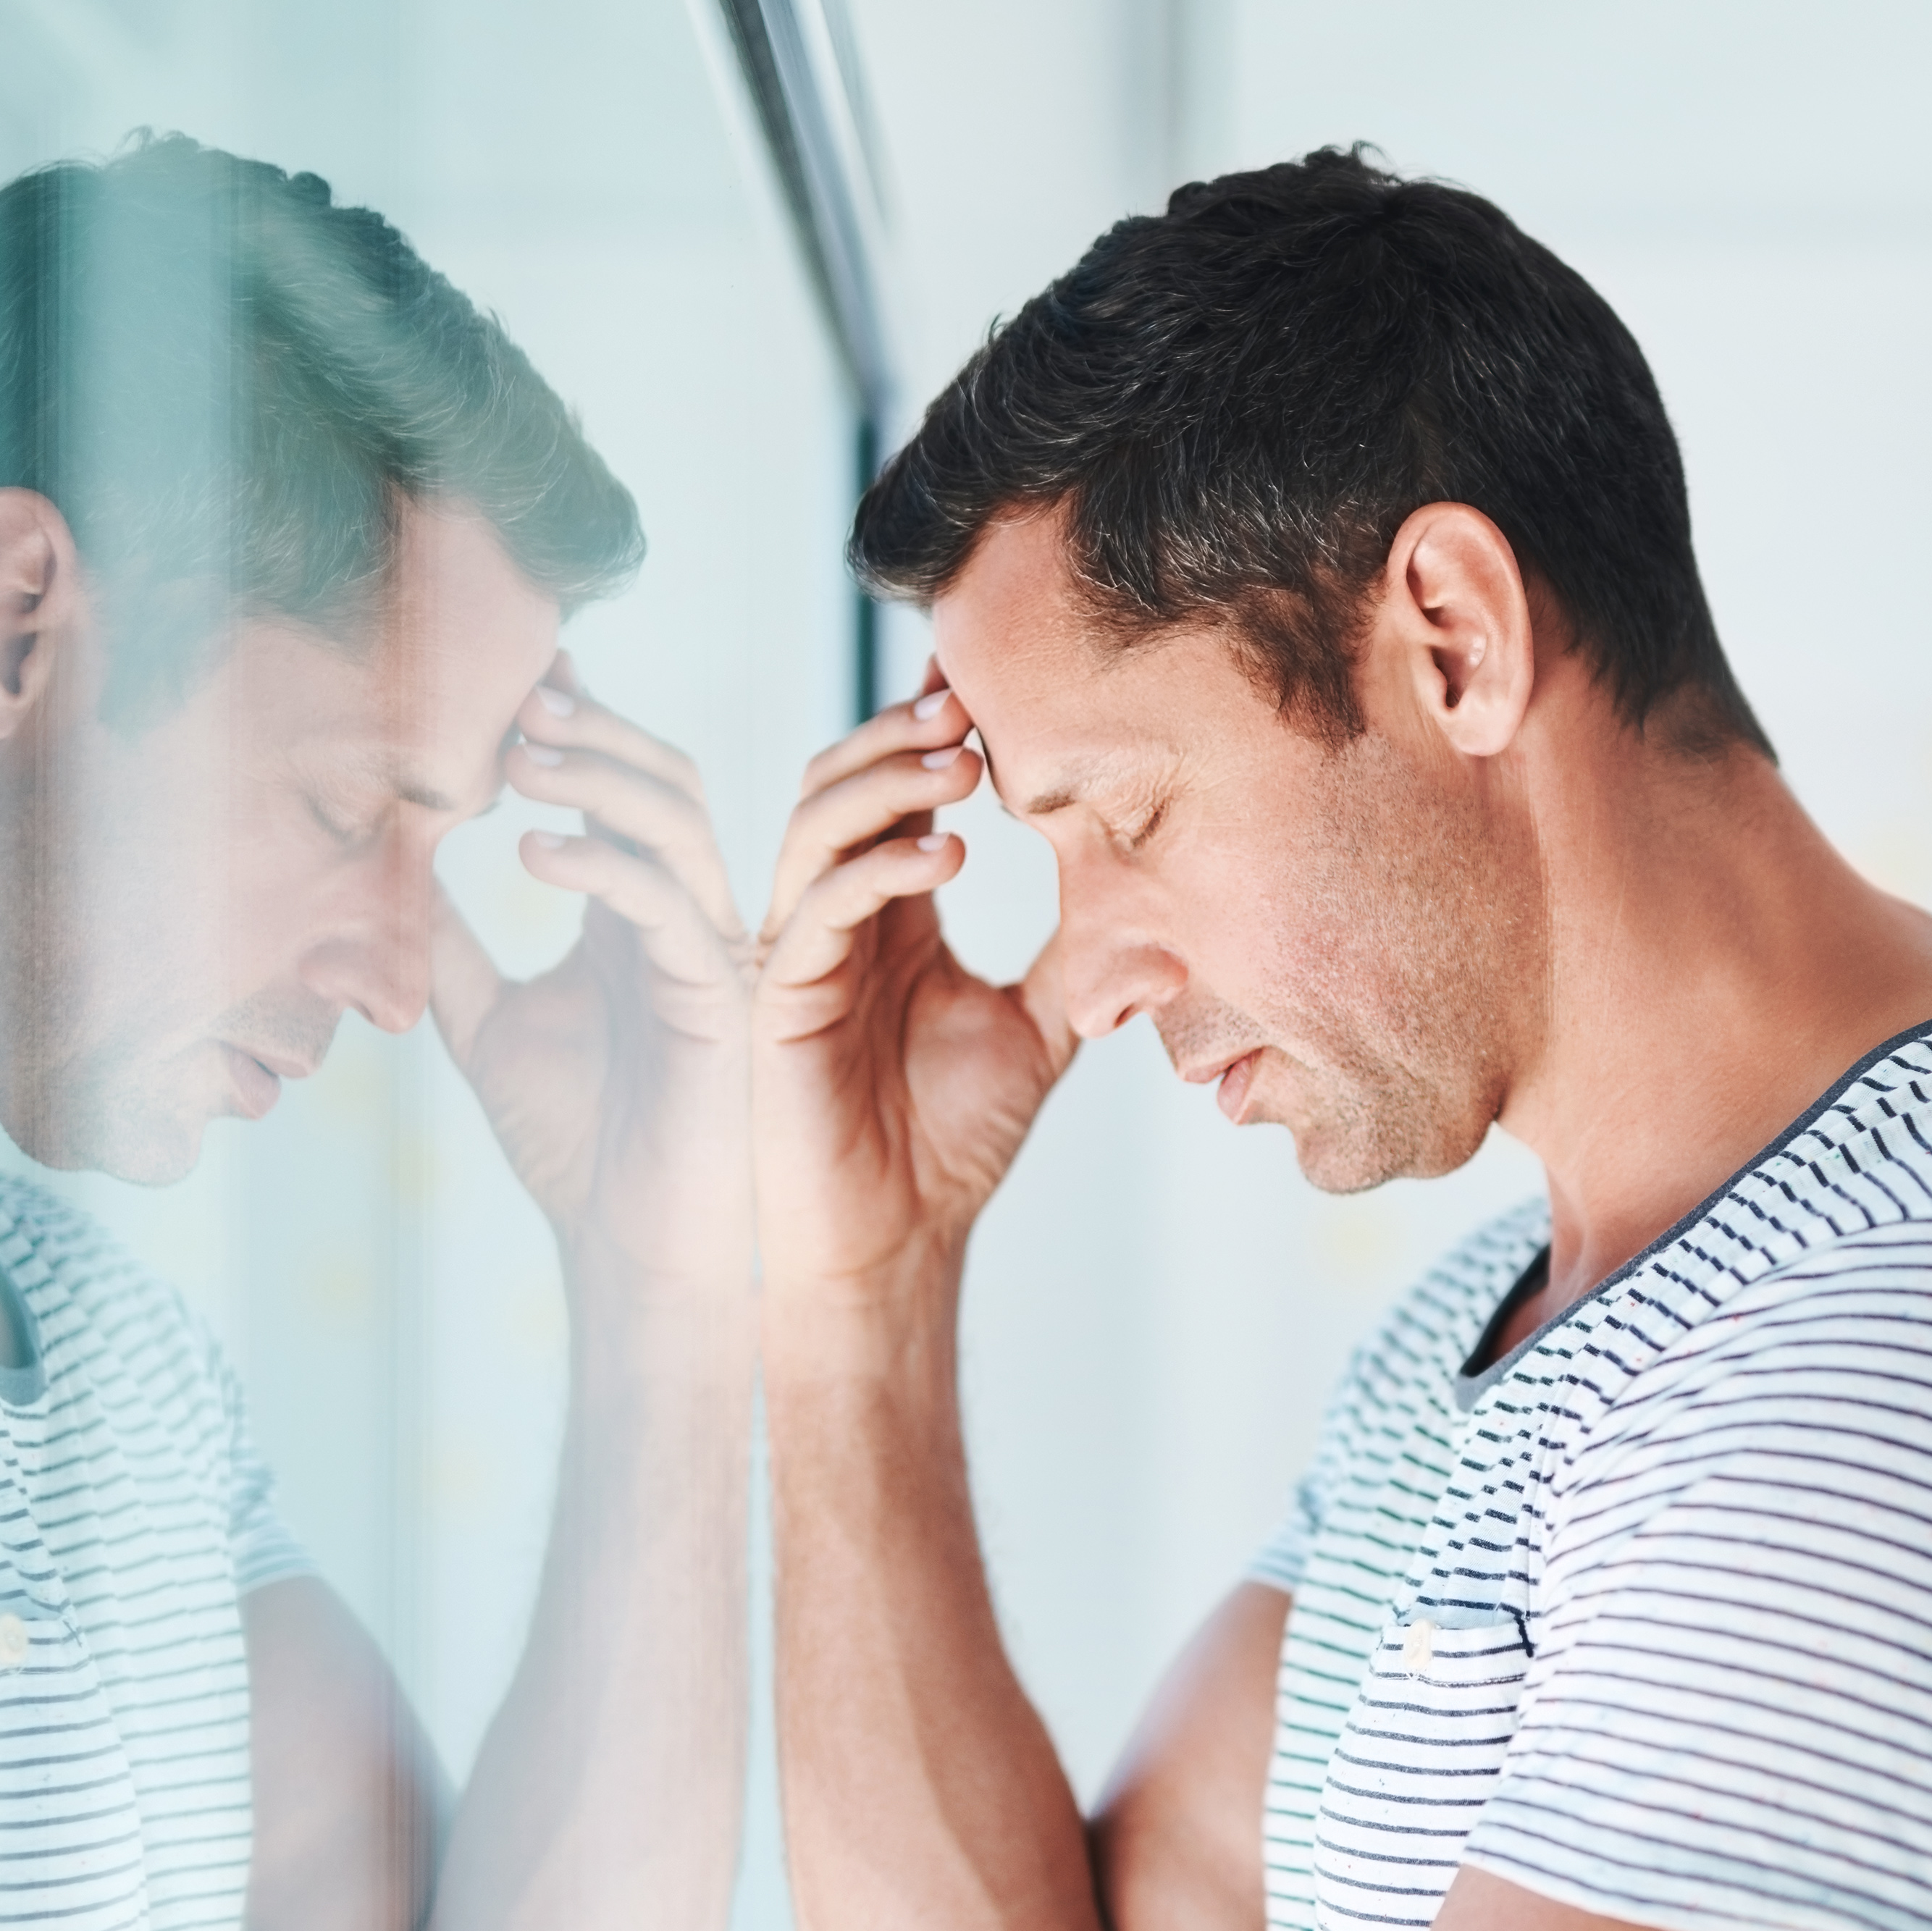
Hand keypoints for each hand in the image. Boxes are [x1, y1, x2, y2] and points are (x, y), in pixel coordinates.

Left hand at [434, 655, 750, 1288]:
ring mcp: (708, 952)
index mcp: (636, 914)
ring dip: (600, 776)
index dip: (575, 724)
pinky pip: (667, 903)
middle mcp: (684, 918)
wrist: (628, 1247)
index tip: (511, 674)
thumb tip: (381, 864)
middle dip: (595, 729)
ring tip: (518, 756)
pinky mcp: (716, 998)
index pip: (616, 789)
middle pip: (663, 779)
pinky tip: (528, 848)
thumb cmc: (574, 1143)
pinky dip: (601, 863)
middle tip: (519, 696)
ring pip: (680, 821)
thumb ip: (446, 942)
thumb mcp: (482, 1021)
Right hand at [751, 673, 1072, 1295]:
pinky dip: (875, 869)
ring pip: (815, 828)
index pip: (893, 792)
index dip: (930, 734)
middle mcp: (834, 918)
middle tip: (967, 707)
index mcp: (889, 913)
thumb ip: (1075, 954)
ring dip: (885, 785)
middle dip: (899, 736)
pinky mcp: (780, 1000)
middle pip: (841, 785)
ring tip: (961, 768)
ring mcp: (799, 954)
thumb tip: (1151, 890)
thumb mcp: (1038, 1026)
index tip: (990, 692)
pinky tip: (946, 857)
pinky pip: (814, 910)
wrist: (902, 1238)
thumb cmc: (954, 1139)